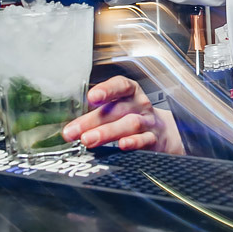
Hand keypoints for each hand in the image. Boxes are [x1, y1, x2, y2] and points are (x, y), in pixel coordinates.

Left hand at [62, 76, 183, 154]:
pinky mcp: (153, 139)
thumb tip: (70, 127)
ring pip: (130, 124)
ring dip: (107, 132)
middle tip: (74, 131)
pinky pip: (145, 140)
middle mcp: (139, 105)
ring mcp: (148, 122)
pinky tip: (122, 145)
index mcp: (130, 93)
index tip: (91, 97)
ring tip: (88, 140)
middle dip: (93, 120)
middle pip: (118, 109)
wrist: (161, 133)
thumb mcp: (118, 109)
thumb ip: (97, 114)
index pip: (120, 86)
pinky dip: (133, 142)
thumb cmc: (132, 117)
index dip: (106, 90)